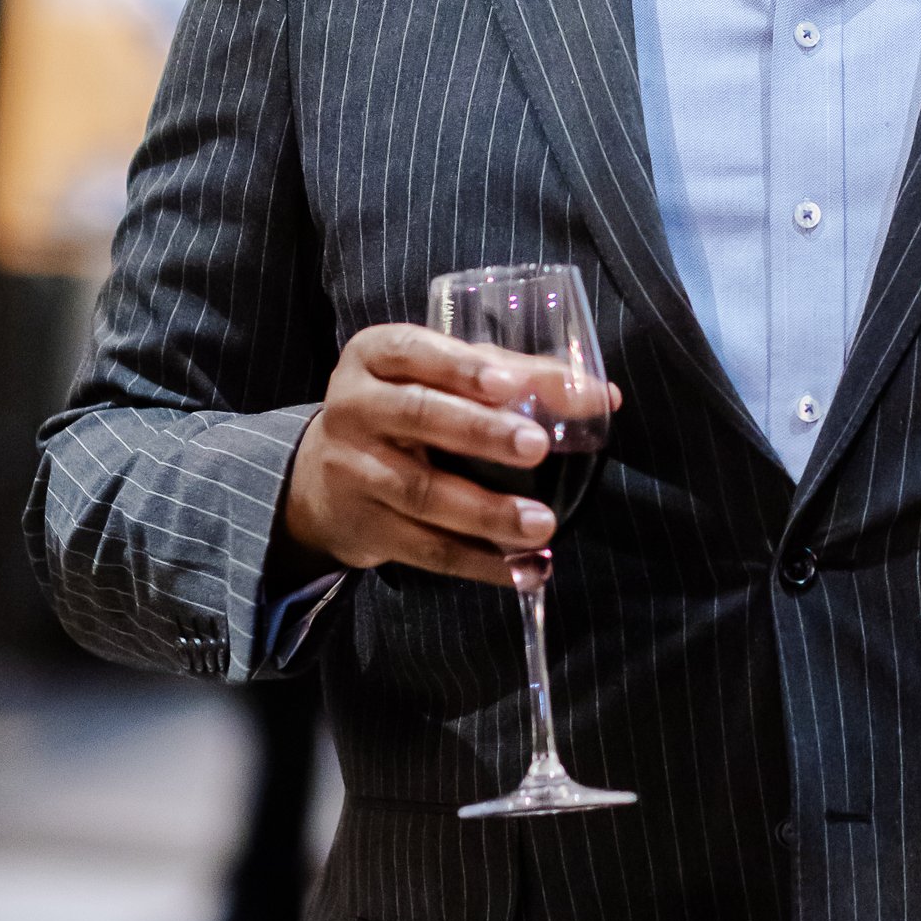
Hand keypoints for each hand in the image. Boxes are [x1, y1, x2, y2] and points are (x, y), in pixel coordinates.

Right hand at [281, 324, 621, 586]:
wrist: (319, 479)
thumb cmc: (404, 410)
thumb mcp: (438, 377)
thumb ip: (512, 376)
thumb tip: (601, 396)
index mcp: (376, 356)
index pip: (415, 351)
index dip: (461, 367)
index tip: (507, 383)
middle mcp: (355, 407)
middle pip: (418, 416)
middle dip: (480, 432)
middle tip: (536, 445)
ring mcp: (354, 470)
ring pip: (422, 491)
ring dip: (487, 512)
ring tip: (541, 523)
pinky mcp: (365, 527)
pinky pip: (426, 548)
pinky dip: (479, 563)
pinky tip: (524, 569)